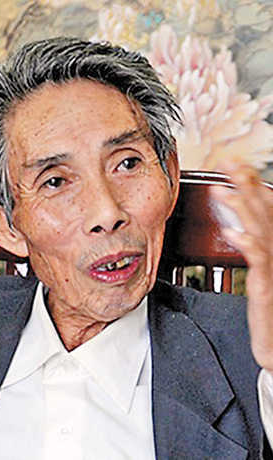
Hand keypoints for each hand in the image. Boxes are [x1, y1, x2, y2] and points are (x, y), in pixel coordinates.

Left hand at [210, 162, 272, 374]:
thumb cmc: (271, 308)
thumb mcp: (263, 272)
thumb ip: (255, 248)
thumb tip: (241, 229)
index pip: (266, 208)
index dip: (252, 185)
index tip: (236, 166)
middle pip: (263, 211)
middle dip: (246, 185)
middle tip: (230, 164)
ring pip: (260, 229)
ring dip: (242, 207)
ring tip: (222, 190)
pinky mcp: (266, 285)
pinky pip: (257, 260)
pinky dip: (247, 243)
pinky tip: (233, 232)